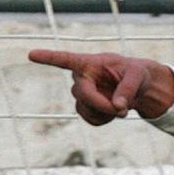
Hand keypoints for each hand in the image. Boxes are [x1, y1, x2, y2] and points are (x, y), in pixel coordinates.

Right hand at [29, 49, 173, 124]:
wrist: (141, 88)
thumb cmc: (139, 74)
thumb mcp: (139, 75)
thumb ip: (128, 88)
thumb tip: (117, 106)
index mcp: (90, 62)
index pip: (66, 59)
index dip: (49, 58)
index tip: (32, 54)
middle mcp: (82, 77)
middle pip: (82, 94)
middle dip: (102, 105)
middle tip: (122, 110)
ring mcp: (82, 93)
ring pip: (85, 109)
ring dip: (104, 113)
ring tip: (122, 109)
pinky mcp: (86, 107)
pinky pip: (90, 119)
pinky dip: (104, 120)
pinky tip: (114, 113)